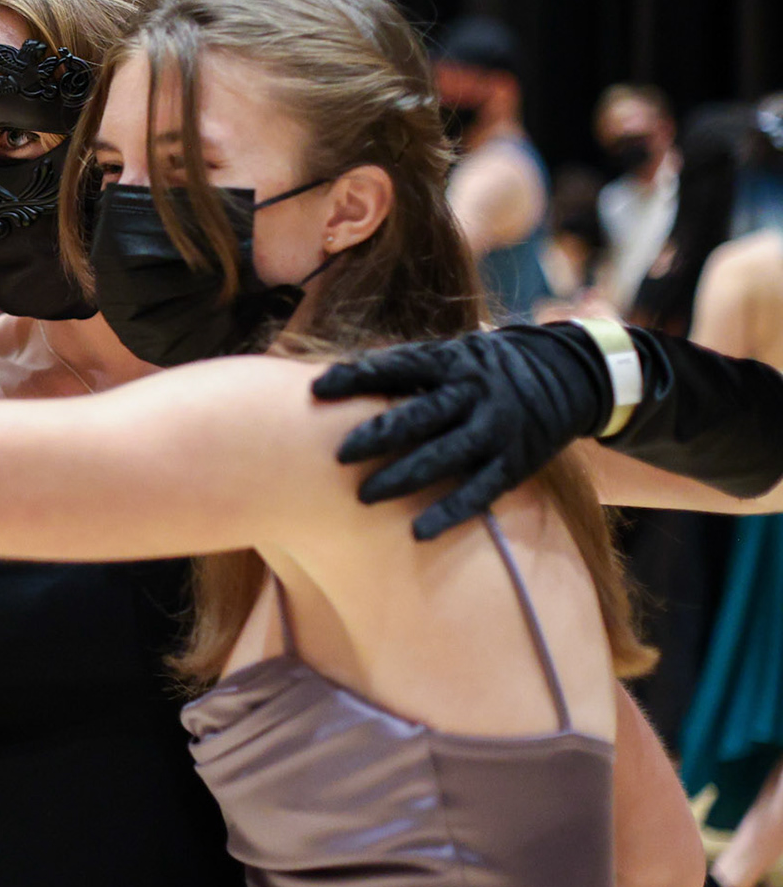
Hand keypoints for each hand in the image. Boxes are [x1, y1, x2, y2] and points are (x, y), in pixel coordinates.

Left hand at [312, 325, 610, 539]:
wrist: (569, 374)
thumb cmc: (486, 365)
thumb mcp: (453, 353)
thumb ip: (405, 367)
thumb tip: (341, 374)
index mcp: (452, 361)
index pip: (397, 366)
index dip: (356, 377)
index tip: (317, 390)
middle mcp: (474, 393)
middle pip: (420, 415)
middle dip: (378, 436)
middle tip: (338, 455)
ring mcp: (496, 429)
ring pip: (446, 457)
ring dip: (404, 478)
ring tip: (363, 497)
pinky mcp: (515, 462)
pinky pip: (480, 491)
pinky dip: (449, 513)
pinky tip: (417, 532)